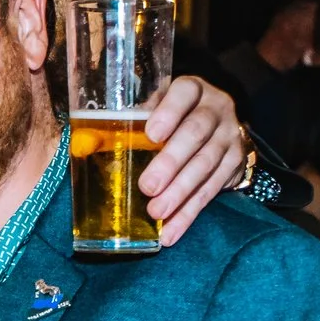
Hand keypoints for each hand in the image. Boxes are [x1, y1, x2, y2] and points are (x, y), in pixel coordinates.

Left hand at [138, 76, 245, 245]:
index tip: (152, 134)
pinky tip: (171, 231)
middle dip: (171, 162)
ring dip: (180, 192)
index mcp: (193, 90)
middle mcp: (216, 109)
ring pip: (206, 165)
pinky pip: (212, 190)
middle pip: (195, 133)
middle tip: (147, 186)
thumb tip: (84, 144)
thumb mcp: (156, 110)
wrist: (219, 127)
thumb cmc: (173, 118)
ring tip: (156, 212)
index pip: (184, 92)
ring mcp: (229, 136)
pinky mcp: (235, 163)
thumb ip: (129, 123)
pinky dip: (190, 212)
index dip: (169, 112)